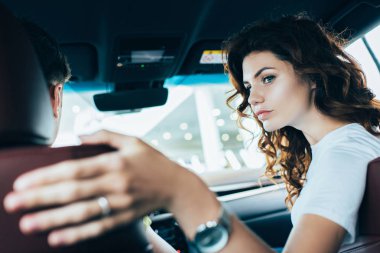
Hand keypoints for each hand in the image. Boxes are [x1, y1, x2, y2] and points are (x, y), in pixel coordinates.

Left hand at [3, 130, 190, 246]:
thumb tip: (79, 133)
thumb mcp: (133, 141)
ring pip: (81, 213)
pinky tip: (57, 237)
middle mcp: (115, 184)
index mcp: (114, 162)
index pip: (74, 169)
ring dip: (52, 219)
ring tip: (28, 224)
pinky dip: (77, 234)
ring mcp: (119, 204)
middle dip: (40, 198)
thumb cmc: (154, 162)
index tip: (23, 182)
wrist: (176, 186)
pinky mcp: (123, 218)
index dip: (47, 176)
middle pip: (72, 192)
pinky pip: (97, 228)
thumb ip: (105, 134)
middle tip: (14, 203)